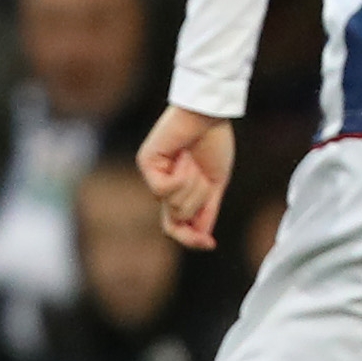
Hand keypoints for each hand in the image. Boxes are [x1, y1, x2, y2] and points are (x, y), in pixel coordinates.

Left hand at [139, 105, 235, 250]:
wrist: (209, 115)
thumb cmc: (213, 143)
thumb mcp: (215, 184)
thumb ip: (206, 211)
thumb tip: (203, 239)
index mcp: (182, 193)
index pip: (178, 228)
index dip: (192, 240)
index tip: (210, 244)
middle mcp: (164, 187)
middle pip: (178, 220)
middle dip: (197, 200)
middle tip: (201, 174)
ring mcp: (153, 176)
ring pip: (173, 205)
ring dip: (191, 184)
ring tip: (191, 159)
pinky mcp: (146, 164)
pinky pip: (164, 190)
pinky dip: (180, 176)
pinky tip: (183, 157)